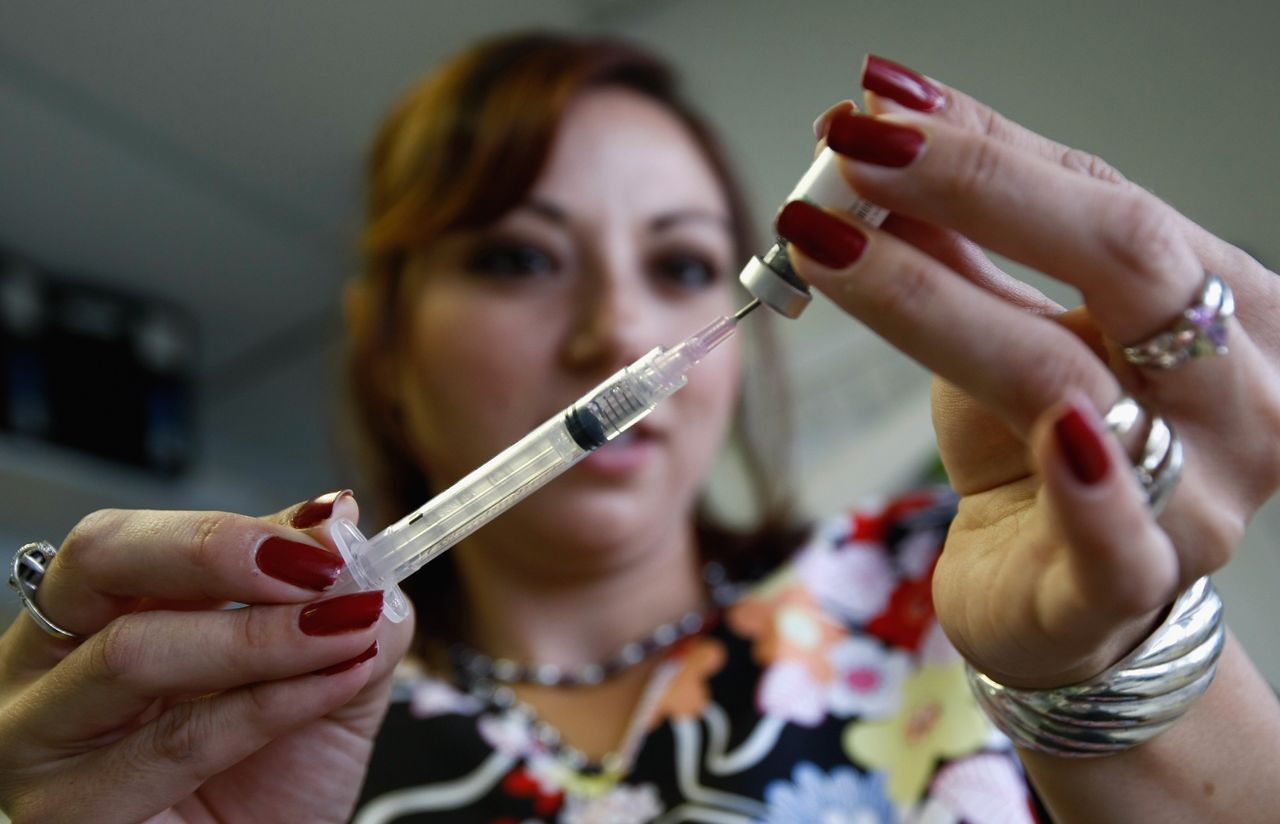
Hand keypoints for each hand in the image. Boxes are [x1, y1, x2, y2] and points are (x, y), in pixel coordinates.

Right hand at [0, 493, 413, 822]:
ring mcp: (43, 745)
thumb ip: (332, 597)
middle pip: (100, 562)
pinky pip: (178, 741)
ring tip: (347, 629)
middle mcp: (48, 670)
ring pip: (135, 651)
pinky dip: (272, 704)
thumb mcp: (321, 671)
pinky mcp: (70, 814)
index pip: (133, 540)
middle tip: (314, 566)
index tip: (327, 532)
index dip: (230, 528)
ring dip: (263, 634)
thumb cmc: (272, 781)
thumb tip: (339, 522)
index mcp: (93, 619)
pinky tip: (334, 681)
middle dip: (217, 551)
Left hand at [785, 56, 1279, 688]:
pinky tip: (1052, 434)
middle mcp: (1238, 395)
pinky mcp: (1131, 589)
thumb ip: (965, 242)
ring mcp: (1200, 498)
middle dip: (978, 190)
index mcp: (1227, 310)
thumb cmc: (1046, 455)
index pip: (1111, 201)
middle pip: (1124, 263)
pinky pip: (1119, 546)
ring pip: (1067, 379)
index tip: (877, 104)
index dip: (988, 150)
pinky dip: (1087, 492)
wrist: (1063, 603)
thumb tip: (882, 124)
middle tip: (850, 148)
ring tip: (826, 243)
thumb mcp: (1014, 330)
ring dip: (936, 302)